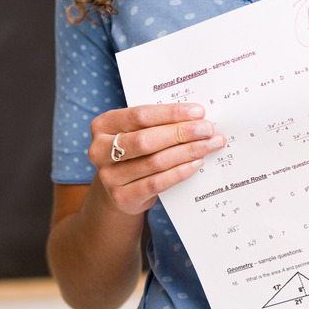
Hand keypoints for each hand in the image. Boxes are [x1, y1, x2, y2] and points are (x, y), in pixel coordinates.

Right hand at [88, 103, 224, 215]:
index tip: (198, 111)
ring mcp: (108, 176)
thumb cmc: (135, 151)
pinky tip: (196, 163)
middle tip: (207, 129)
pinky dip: (179, 172)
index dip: (171, 113)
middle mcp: (99, 150)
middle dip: (181, 133)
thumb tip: (197, 117)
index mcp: (103, 125)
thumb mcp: (138, 131)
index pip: (140, 115)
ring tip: (209, 145)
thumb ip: (159, 123)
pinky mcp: (122, 197)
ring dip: (187, 152)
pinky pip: (157, 183)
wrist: (120, 188)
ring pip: (155, 162)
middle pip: (147, 139)